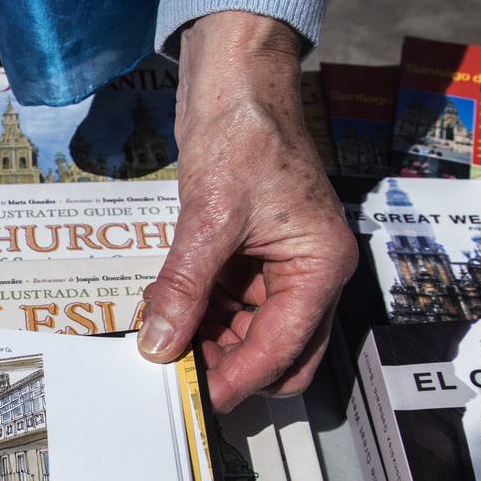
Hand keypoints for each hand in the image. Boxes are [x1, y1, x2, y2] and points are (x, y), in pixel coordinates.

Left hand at [136, 11, 355, 412]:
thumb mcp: (210, 216)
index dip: (238, 379)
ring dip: (207, 343)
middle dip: (230, 369)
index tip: (196, 399)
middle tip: (177, 380)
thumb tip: (160, 342)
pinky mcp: (248, 255)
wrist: (236, 81)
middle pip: (278, 354)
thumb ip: (184, 286)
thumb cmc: (246, 131)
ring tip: (160, 344)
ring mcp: (278, 266)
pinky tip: (163, 312)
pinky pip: (225, 304)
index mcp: (321, 266)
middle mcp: (307, 272)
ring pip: (246, 333)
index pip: (284, 348)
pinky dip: (197, 314)